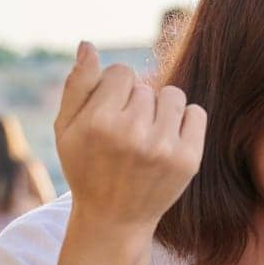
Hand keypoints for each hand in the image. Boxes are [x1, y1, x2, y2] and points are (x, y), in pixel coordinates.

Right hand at [53, 41, 204, 233]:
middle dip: (136, 103)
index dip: (115, 90)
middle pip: (146, 86)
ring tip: (148, 134)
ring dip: (162, 109)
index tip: (110, 114)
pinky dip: (185, 121)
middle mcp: (132, 133)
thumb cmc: (86, 168)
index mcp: (99, 122)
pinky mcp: (188, 160)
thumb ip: (77, 85)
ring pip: (172, 96)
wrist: (114, 219)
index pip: (121, 72)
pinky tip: (168, 139)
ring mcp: (163, 148)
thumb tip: (88, 45)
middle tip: (126, 135)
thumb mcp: (67, 129)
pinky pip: (196, 113)